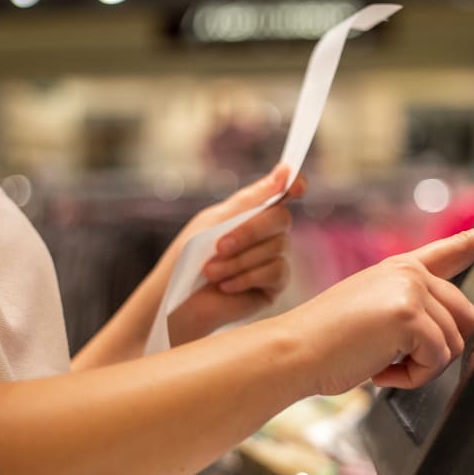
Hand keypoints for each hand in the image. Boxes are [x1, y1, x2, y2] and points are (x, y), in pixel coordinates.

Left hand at [164, 164, 306, 342]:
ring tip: (210, 272)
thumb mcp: (214, 221)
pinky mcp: (275, 285)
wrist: (177, 303)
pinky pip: (275, 271)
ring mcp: (274, 259)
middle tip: (218, 246)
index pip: (282, 192)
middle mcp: (268, 234)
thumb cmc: (189, 259)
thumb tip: (285, 171)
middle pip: (281, 218)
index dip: (293, 184)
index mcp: (252, 212)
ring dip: (238, 260)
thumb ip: (250, 200)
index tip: (295, 184)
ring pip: (275, 247)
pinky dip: (247, 276)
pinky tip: (225, 286)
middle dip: (249, 231)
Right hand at [282, 201, 473, 394]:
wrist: (293, 351)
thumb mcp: (378, 315)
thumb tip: (466, 330)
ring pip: (454, 344)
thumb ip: (419, 313)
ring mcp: (411, 289)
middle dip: (436, 349)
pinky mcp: (409, 314)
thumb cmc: (329, 341)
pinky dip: (410, 376)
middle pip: (466, 319)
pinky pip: (437, 360)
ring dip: (420, 366)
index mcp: (404, 268)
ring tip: (378, 357)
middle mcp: (411, 272)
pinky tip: (378, 365)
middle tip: (390, 354)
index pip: (461, 247)